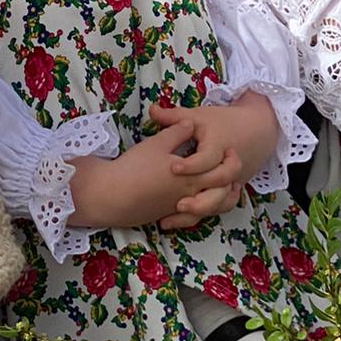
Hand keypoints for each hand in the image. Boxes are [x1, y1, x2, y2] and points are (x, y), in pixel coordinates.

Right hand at [69, 127, 242, 231]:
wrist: (110, 196)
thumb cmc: (134, 168)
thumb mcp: (157, 144)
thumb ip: (177, 132)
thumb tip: (190, 123)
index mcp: (192, 177)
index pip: (223, 172)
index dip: (230, 161)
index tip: (228, 149)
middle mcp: (190, 196)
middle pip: (221, 194)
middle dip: (229, 181)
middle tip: (225, 167)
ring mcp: (178, 208)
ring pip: (209, 209)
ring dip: (217, 198)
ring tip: (216, 184)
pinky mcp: (166, 215)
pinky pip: (191, 217)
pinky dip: (199, 209)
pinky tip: (194, 198)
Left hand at [148, 95, 278, 227]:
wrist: (258, 129)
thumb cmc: (224, 122)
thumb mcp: (199, 116)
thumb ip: (175, 117)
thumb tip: (152, 110)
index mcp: (219, 147)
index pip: (207, 159)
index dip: (191, 166)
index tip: (173, 168)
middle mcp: (227, 169)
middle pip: (218, 188)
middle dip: (199, 199)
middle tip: (178, 203)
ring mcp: (230, 182)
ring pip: (218, 203)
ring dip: (199, 212)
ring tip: (172, 217)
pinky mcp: (228, 191)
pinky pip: (217, 208)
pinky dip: (201, 215)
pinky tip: (179, 219)